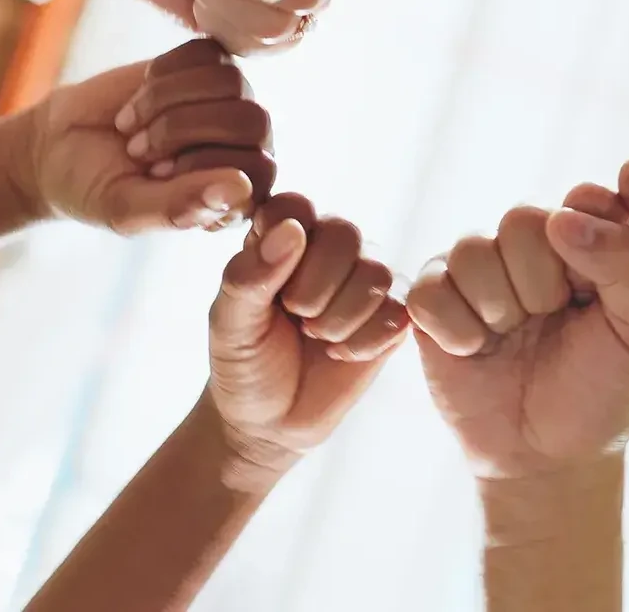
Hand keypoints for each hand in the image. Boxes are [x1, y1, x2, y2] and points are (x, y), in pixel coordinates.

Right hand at [22, 40, 269, 234]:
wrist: (59, 145)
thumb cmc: (96, 188)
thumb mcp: (126, 209)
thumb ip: (180, 208)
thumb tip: (240, 187)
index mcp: (237, 195)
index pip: (260, 171)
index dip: (203, 166)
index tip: (154, 175)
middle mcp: (244, 147)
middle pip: (251, 122)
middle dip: (180, 130)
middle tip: (136, 149)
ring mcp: (229, 103)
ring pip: (230, 82)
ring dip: (165, 102)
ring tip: (131, 125)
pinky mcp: (207, 66)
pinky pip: (207, 53)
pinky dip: (163, 73)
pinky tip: (140, 94)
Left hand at [205, 193, 409, 488]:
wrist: (270, 423)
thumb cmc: (244, 363)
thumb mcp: (230, 323)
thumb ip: (250, 274)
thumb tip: (293, 230)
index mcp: (282, 237)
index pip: (296, 206)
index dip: (285, 244)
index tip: (269, 288)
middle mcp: (328, 248)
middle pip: (345, 233)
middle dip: (316, 286)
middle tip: (296, 318)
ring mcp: (365, 280)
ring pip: (376, 272)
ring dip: (340, 318)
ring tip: (317, 339)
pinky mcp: (394, 315)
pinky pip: (399, 311)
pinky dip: (364, 341)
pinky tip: (340, 354)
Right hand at [409, 187, 628, 480]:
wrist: (551, 459)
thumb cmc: (605, 390)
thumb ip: (627, 263)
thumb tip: (562, 217)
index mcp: (589, 238)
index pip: (583, 199)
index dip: (584, 239)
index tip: (589, 289)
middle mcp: (531, 243)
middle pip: (520, 219)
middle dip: (540, 283)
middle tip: (550, 320)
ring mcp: (478, 270)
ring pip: (471, 251)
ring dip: (498, 307)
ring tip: (512, 337)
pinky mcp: (433, 302)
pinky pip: (428, 290)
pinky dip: (454, 329)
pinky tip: (475, 351)